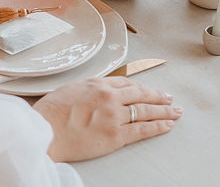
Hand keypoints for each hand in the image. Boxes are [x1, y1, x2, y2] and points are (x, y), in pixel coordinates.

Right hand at [32, 77, 181, 161]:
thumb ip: (89, 90)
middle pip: (141, 94)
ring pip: (146, 111)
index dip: (141, 88)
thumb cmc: (51, 113)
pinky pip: (142, 129)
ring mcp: (114, 116)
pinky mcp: (115, 135)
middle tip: (170, 98)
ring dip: (164, 111)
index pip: (126, 83)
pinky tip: (168, 125)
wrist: (44, 131)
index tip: (149, 90)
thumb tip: (98, 93)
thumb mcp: (70, 90)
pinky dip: (158, 126)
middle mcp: (110, 97)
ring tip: (175, 111)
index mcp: (98, 84)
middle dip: (158, 96)